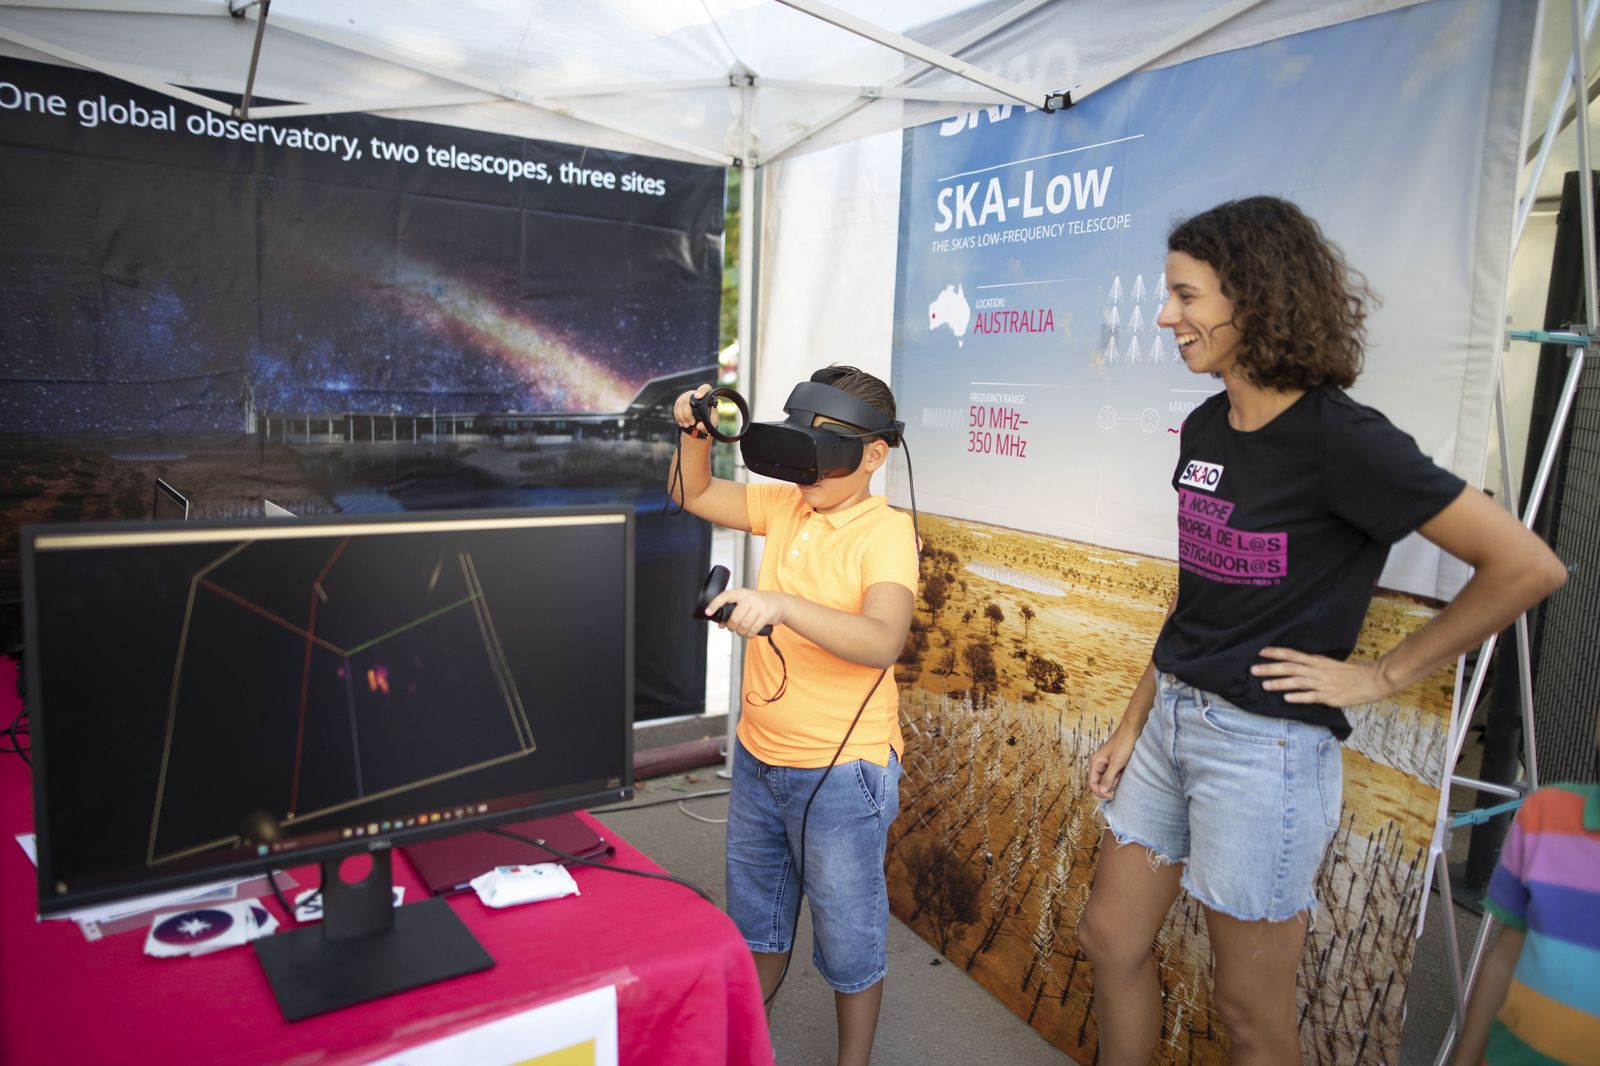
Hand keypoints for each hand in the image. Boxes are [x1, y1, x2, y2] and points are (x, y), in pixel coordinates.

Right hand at [673, 385, 712, 437]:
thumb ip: (708, 426)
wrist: (701, 420)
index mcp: (708, 395)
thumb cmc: (709, 419)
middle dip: (688, 412)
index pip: (705, 388)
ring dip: (682, 415)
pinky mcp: (680, 401)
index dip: (701, 390)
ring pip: (681, 402)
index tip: (697, 396)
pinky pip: (676, 407)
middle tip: (692, 423)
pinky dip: (678, 416)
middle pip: (689, 397)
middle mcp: (696, 393)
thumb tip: (699, 426)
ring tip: (686, 425)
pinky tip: (682, 423)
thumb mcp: (712, 424)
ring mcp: (687, 396)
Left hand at [704, 587, 787, 638]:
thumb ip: (733, 612)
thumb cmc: (760, 603)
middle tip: (734, 628)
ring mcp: (759, 606)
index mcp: (742, 593)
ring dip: (741, 632)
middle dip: (732, 626)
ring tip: (743, 631)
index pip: (725, 596)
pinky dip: (750, 634)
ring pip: (743, 625)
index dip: (715, 604)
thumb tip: (720, 623)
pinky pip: (753, 629)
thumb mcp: (746, 604)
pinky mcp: (766, 614)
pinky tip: (750, 633)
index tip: (708, 611)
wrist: (780, 603)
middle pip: (734, 617)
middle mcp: (750, 598)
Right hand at [1088, 728, 1136, 798]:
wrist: (1133, 731)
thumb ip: (1108, 778)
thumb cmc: (1123, 743)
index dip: (1100, 791)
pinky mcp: (1116, 763)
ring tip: (1123, 775)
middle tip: (1119, 785)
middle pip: (1100, 783)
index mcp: (1095, 762)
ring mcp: (1108, 764)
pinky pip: (1115, 775)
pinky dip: (1120, 777)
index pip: (1092, 783)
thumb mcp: (1116, 763)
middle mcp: (1099, 764)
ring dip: (1115, 781)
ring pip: (1108, 780)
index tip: (1111, 795)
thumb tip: (1101, 791)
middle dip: (1109, 786)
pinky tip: (1125, 773)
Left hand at [1251, 647, 1392, 707]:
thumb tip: (1293, 665)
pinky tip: (1287, 698)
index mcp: (1316, 661)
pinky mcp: (1329, 696)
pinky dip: (1298, 697)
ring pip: (1297, 682)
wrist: (1371, 679)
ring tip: (1264, 685)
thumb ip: (1311, 665)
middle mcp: (1316, 671)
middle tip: (1253, 669)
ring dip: (1279, 683)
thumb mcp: (1327, 664)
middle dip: (1270, 668)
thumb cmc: (1348, 673)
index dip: (1275, 653)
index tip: (1259, 651)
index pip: (1292, 655)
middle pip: (1290, 668)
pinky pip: (1311, 697)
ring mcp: (1322, 684)